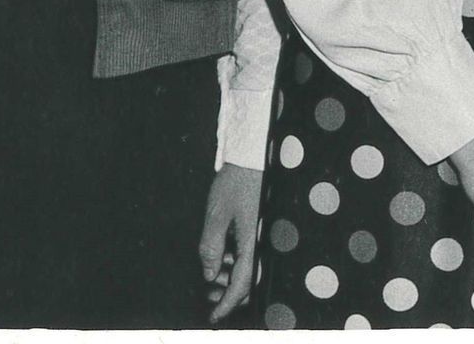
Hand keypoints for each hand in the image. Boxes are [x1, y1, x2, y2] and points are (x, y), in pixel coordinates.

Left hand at [198, 162, 263, 319]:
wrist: (255, 156)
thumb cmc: (237, 180)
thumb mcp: (216, 214)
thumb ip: (211, 247)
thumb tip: (210, 274)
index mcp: (254, 241)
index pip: (243, 283)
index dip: (227, 304)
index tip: (213, 317)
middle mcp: (264, 241)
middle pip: (251, 281)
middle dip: (229, 294)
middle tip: (209, 296)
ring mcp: (265, 235)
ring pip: (252, 268)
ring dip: (233, 277)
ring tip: (213, 275)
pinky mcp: (263, 228)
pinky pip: (254, 254)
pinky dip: (238, 262)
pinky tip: (225, 256)